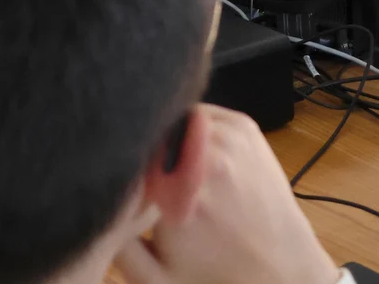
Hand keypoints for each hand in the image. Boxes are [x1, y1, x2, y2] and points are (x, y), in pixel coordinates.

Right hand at [115, 106, 338, 283]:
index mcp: (178, 193)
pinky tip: (192, 156)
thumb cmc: (217, 275)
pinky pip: (199, 111)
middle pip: (150, 128)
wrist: (283, 268)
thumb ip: (117, 243)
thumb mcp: (155, 277)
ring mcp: (229, 136)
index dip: (115, 158)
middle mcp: (206, 157)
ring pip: (174, 116)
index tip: (114, 173)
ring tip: (170, 168)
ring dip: (166, 135)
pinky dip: (190, 126)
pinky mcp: (244, 126)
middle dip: (140, 145)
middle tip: (145, 176)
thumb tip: (95, 199)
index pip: (128, 149)